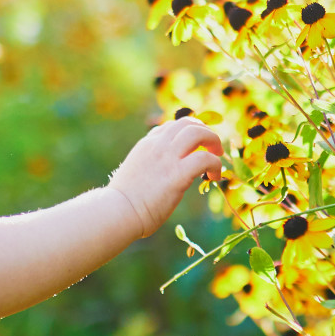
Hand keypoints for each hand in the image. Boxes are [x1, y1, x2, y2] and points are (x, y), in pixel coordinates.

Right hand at [107, 117, 225, 236]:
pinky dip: (215, 165)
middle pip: (188, 123)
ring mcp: (167, 157)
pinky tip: (213, 177)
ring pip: (198, 132)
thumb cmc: (123, 202)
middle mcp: (157, 146)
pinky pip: (205, 158)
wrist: (117, 212)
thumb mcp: (134, 174)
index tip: (197, 147)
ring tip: (216, 159)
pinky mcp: (177, 174)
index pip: (172, 127)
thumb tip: (156, 174)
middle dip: (205, 132)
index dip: (189, 133)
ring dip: (213, 142)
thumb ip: (147, 166)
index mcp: (147, 145)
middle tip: (213, 149)